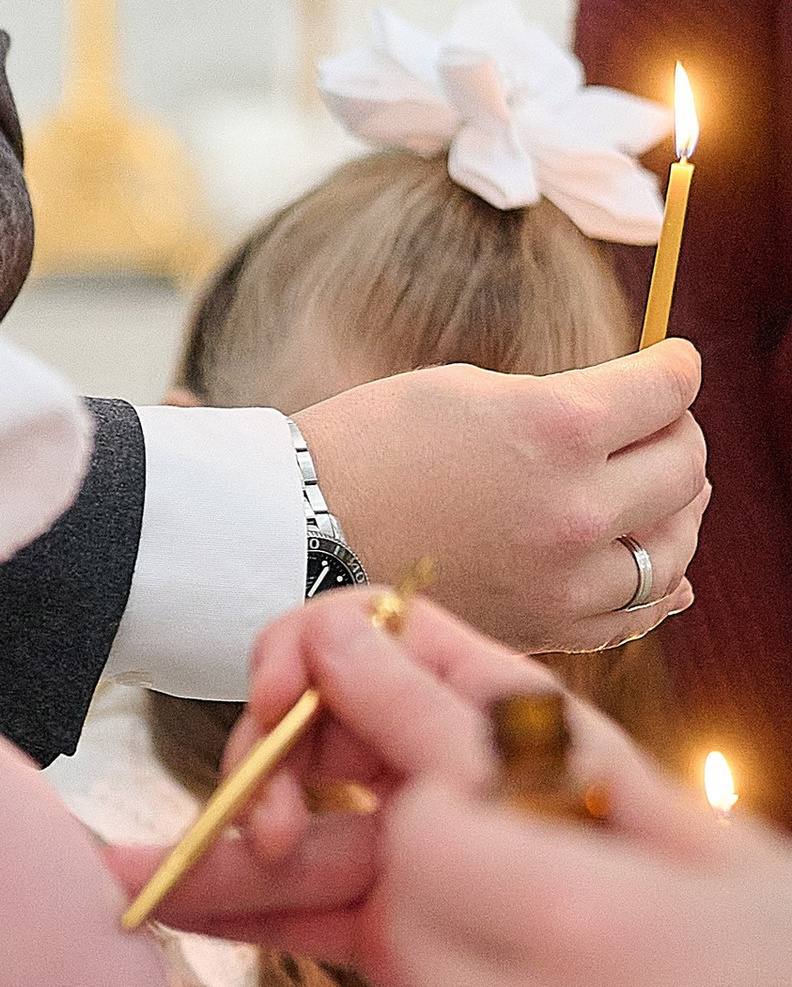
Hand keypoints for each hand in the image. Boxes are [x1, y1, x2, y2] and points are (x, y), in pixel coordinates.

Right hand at [122, 589, 679, 953]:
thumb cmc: (647, 881)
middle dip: (260, 766)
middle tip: (251, 831)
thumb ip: (425, 713)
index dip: (303, 656)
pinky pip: (309, 907)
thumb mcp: (530, 782)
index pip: (360, 637)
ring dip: (222, 846)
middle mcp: (438, 768)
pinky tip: (178, 909)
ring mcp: (418, 852)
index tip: (277, 704)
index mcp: (479, 704)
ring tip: (144, 886)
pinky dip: (244, 908)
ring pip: (298, 828)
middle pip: (310, 734)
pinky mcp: (402, 933)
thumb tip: (330, 635)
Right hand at [295, 344, 706, 650]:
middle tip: (662, 420)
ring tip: (665, 490)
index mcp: (558, 425)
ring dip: (678, 509)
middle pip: (685, 466)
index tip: (676, 360)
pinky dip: (660, 586)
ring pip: (675, 544)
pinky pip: (638, 613)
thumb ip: (563, 402)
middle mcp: (578, 504)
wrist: (300, 530)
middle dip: (679, 432)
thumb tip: (628, 414)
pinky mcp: (549, 626)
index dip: (677, 367)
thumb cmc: (371, 443)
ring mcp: (569, 575)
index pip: (665, 391)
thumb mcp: (469, 389)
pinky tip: (668, 571)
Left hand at [379, 771, 791, 986]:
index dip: (455, 803)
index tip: (501, 802)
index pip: (420, 832)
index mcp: (587, 930)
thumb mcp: (726, 851)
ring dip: (461, 982)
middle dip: (451, 885)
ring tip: (573, 968)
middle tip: (539, 874)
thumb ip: (578, 760)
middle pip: (403, 926)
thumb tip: (453, 665)